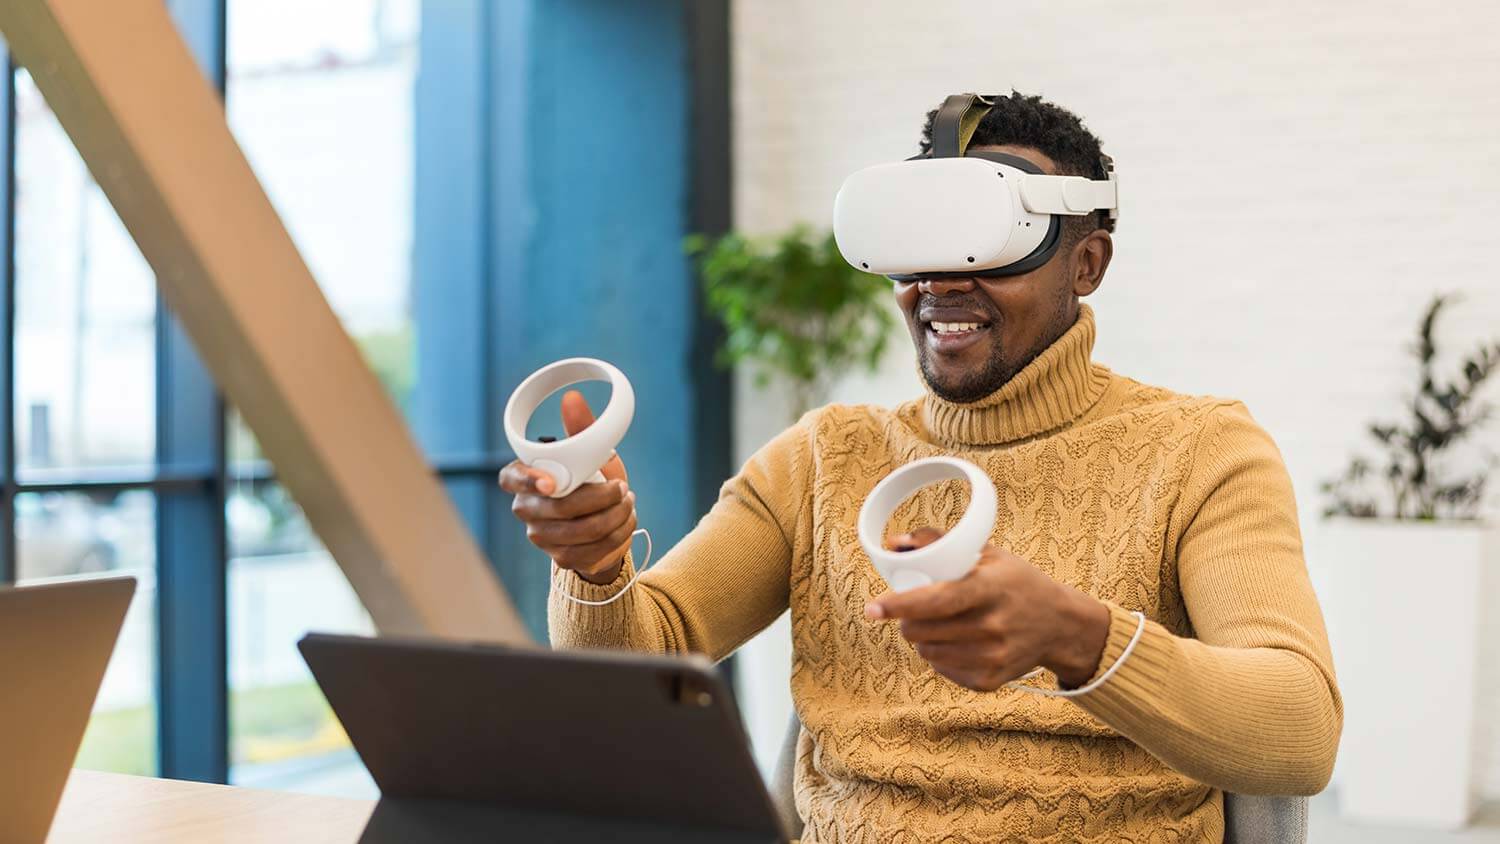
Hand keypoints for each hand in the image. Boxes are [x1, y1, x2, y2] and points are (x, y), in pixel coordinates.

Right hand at [499, 390, 633, 583]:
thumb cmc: (593, 480)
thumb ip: (581, 429)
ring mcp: (543, 538)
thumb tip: (572, 399)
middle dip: (599, 498)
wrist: (608, 522)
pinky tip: (626, 519)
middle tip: (622, 488)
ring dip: (614, 515)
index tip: (552, 483)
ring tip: (627, 501)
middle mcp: (528, 510)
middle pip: (559, 510)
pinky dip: (619, 533)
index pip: (510, 479)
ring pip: (581, 531)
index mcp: (525, 480)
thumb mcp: (591, 453)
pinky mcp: (563, 558)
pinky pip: (595, 549)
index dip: (527, 481)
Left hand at [865, 528, 1110, 691]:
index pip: (936, 600)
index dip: (900, 605)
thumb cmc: (1016, 582)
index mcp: (990, 588)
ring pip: (927, 652)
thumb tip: (893, 543)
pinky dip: (939, 657)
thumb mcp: (987, 553)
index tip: (872, 608)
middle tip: (914, 611)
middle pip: (922, 631)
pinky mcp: (991, 680)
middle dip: (906, 621)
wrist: (1060, 624)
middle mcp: (993, 625)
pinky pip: (943, 670)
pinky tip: (956, 642)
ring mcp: (993, 656)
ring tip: (938, 625)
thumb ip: (938, 542)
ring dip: (922, 639)